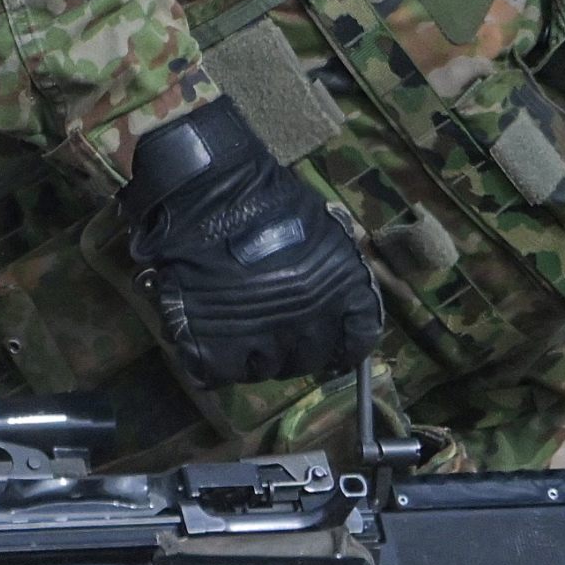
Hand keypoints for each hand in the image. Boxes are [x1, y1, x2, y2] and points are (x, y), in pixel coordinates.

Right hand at [122, 97, 384, 387]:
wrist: (210, 192)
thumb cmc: (269, 201)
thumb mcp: (326, 229)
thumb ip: (338, 271)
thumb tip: (346, 301)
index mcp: (345, 295)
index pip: (356, 342)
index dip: (340, 343)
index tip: (326, 341)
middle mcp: (314, 327)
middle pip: (308, 360)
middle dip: (292, 347)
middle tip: (269, 325)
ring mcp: (267, 343)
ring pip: (265, 369)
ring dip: (252, 353)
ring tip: (234, 325)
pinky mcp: (220, 353)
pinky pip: (221, 372)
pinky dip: (213, 358)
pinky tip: (208, 333)